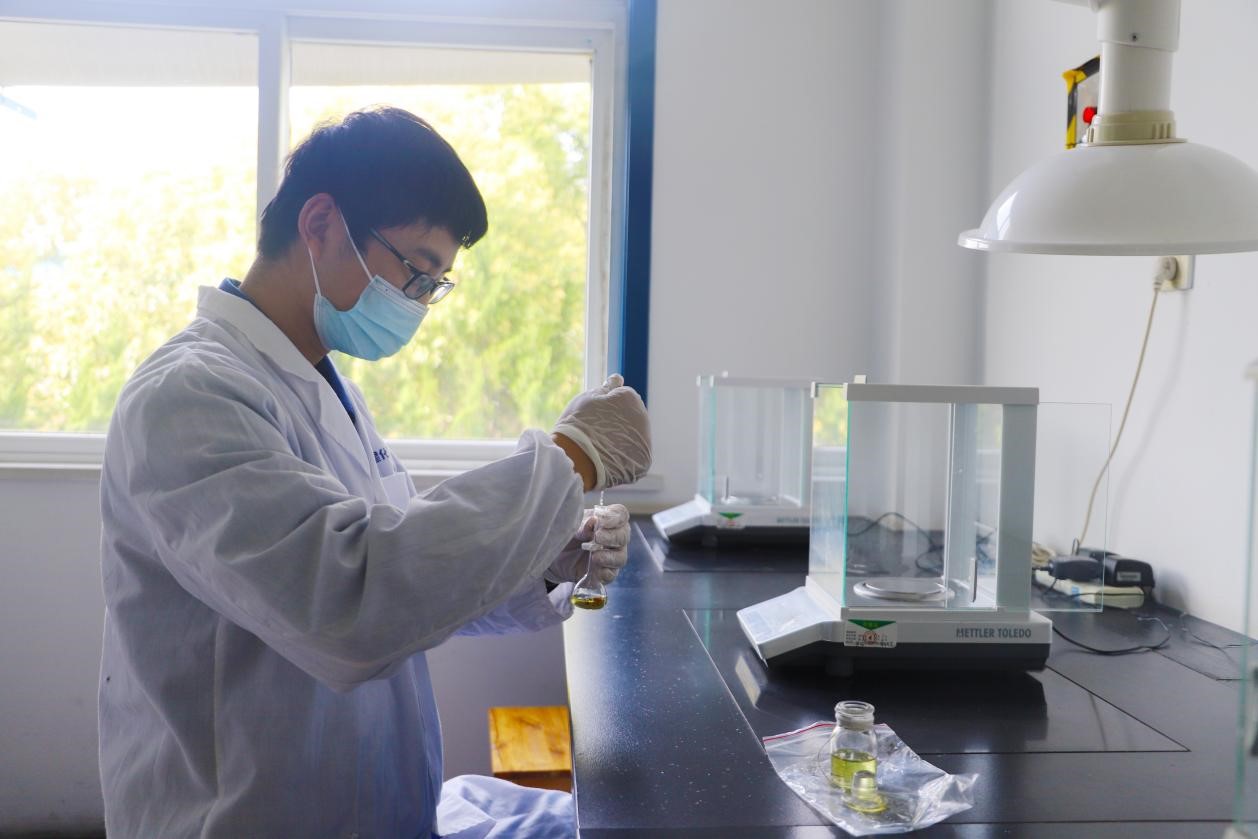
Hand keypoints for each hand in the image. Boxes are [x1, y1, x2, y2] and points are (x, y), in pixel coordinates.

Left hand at [545, 503, 629, 584]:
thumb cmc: (568, 535)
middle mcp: (614, 538)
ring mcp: (611, 557)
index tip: (602, 521)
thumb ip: (583, 524)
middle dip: (612, 537)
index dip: (616, 517)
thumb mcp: (571, 526)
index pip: (621, 514)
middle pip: (623, 536)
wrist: (555, 557)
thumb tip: (593, 521)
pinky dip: (603, 572)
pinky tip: (593, 569)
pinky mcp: (605, 574)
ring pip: (620, 558)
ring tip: (594, 556)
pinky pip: (611, 574)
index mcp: (608, 521)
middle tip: (598, 537)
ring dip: (609, 557)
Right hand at [552, 375, 651, 490]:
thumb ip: (607, 388)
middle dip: (617, 422)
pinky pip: (635, 456)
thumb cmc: (579, 425)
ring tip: (602, 448)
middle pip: (631, 417)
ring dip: (622, 440)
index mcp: (631, 398)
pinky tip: (609, 459)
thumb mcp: (588, 398)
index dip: (606, 406)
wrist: (576, 459)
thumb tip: (618, 378)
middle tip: (596, 432)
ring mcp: (646, 441)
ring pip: (634, 437)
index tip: (593, 416)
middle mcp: (643, 417)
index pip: (622, 397)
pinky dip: (625, 458)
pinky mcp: (644, 462)